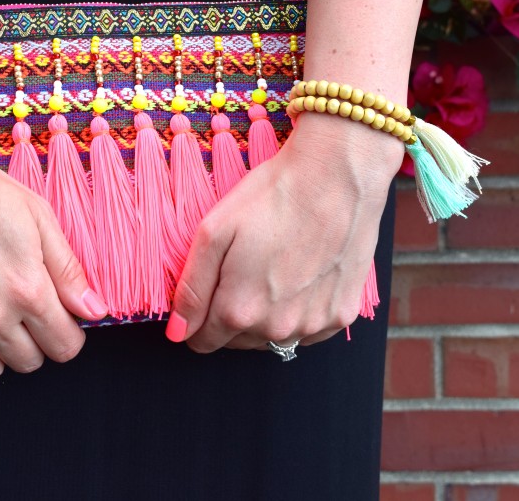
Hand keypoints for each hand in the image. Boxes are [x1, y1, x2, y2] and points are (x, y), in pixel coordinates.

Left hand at [166, 111, 402, 351]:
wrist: (337, 176)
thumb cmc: (272, 197)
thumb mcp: (214, 232)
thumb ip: (191, 289)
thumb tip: (176, 333)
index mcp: (238, 310)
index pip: (203, 341)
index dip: (198, 320)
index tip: (209, 291)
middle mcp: (276, 328)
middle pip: (237, 341)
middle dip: (232, 315)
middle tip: (244, 268)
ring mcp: (313, 324)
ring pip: (274, 338)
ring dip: (267, 316)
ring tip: (275, 269)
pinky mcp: (342, 313)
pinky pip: (310, 330)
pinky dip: (301, 312)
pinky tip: (303, 276)